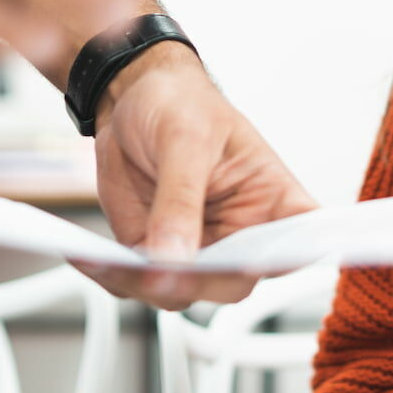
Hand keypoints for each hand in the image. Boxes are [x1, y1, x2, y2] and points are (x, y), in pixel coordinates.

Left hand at [73, 43, 315, 309]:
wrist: (129, 99)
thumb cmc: (178, 103)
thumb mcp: (183, 140)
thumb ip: (181, 200)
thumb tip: (173, 258)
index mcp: (274, 199)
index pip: (304, 239)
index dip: (297, 258)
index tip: (267, 260)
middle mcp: (242, 234)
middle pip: (235, 282)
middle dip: (197, 281)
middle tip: (164, 270)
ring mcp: (198, 249)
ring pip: (181, 294)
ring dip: (143, 283)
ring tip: (108, 259)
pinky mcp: (156, 254)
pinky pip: (137, 283)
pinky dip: (110, 275)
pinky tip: (88, 256)